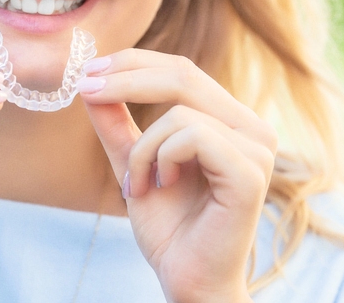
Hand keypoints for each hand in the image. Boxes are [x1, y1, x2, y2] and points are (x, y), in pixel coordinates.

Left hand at [79, 50, 276, 302]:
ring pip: (180, 111)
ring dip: (142, 148)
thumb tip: (90, 82)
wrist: (187, 280)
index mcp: (231, 121)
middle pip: (183, 74)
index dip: (134, 62)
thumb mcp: (133, 163)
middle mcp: (252, 128)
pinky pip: (191, 135)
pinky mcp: (250, 172)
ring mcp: (257, 149)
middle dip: (126, 78)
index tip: (89, 70)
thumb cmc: (169, 228)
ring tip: (137, 185)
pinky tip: (160, 186)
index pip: (182, 70)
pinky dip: (160, 158)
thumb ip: (116, 124)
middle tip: (86, 89)